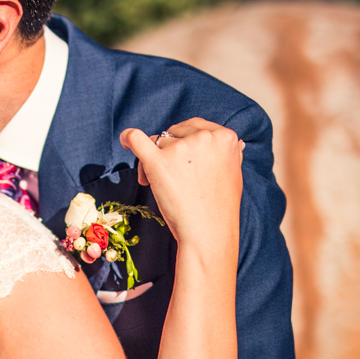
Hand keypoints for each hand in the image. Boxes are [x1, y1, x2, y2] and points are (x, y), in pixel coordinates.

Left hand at [120, 118, 243, 249]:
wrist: (208, 232)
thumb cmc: (220, 208)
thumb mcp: (234, 173)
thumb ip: (229, 153)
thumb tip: (231, 142)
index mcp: (225, 137)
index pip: (196, 127)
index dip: (184, 140)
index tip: (182, 158)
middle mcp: (203, 137)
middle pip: (174, 133)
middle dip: (168, 150)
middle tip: (171, 176)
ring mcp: (179, 148)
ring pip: (157, 142)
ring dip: (153, 159)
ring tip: (158, 184)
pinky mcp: (158, 161)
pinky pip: (136, 138)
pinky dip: (127, 137)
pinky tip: (124, 140)